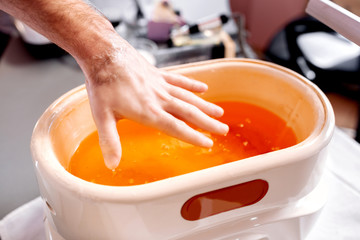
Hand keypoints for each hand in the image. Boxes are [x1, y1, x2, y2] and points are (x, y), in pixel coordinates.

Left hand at [84, 41, 228, 168]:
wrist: (104, 54)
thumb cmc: (102, 85)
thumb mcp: (102, 116)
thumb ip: (110, 141)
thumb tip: (112, 165)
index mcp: (149, 111)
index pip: (177, 127)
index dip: (194, 137)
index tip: (209, 144)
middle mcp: (160, 99)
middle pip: (189, 113)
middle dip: (207, 123)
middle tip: (224, 130)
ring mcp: (161, 85)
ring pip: (188, 97)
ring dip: (205, 106)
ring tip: (220, 113)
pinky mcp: (159, 74)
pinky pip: (180, 80)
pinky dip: (192, 85)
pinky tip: (203, 88)